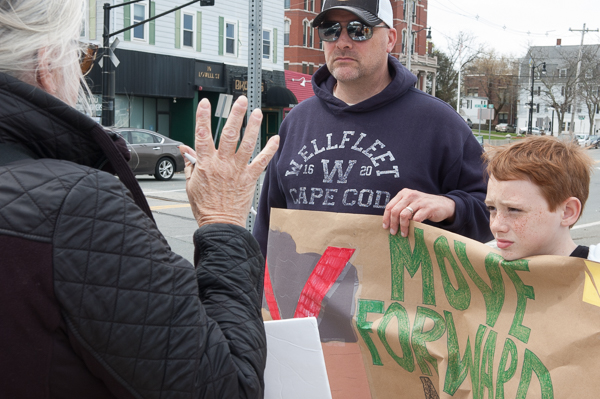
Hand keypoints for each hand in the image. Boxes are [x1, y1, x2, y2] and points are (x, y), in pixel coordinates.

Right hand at [179, 96, 278, 227]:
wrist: (220, 224)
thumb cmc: (205, 206)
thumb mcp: (190, 184)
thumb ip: (190, 164)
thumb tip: (184, 149)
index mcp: (205, 164)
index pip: (202, 135)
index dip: (202, 118)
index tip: (205, 103)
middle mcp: (222, 164)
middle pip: (229, 134)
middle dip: (235, 115)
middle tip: (241, 101)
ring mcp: (237, 170)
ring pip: (247, 144)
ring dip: (253, 127)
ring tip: (257, 112)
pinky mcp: (250, 179)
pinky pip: (262, 161)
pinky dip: (270, 149)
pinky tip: (276, 138)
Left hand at [382, 189, 455, 236]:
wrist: (443, 205)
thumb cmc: (423, 206)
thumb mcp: (410, 203)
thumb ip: (400, 208)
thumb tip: (389, 222)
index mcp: (403, 193)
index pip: (390, 206)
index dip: (386, 218)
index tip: (385, 227)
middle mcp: (410, 195)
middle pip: (395, 211)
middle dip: (393, 223)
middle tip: (393, 232)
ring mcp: (419, 201)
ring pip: (404, 215)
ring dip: (402, 226)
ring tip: (403, 233)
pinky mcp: (428, 208)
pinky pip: (416, 219)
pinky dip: (413, 226)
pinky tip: (413, 230)